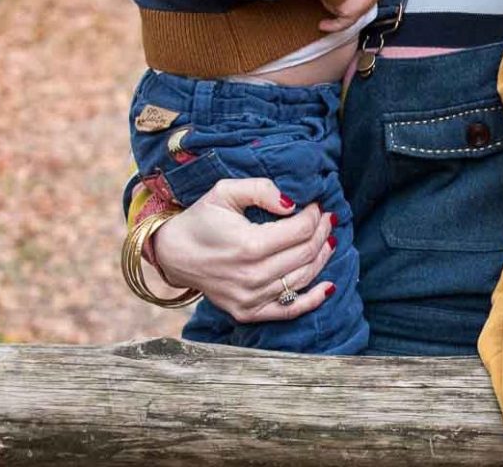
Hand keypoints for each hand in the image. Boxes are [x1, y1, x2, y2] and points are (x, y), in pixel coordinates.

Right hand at [150, 178, 337, 322]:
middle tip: (327, 218)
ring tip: (328, 239)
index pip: (302, 230)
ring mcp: (250, 298)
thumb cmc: (201, 219)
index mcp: (249, 245)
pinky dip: (314, 299)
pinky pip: (290, 310)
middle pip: (306, 253)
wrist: (173, 254)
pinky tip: (329, 285)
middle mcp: (252, 276)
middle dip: (322, 232)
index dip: (315, 215)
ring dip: (321, 257)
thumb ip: (261, 190)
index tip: (316, 204)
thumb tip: (293, 203)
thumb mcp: (225, 191)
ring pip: (303, 277)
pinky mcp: (248, 312)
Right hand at [319, 0, 378, 31]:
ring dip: (337, 14)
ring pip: (351, 12)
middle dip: (345, 4)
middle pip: (359, 0)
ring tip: (324, 19)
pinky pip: (343, 23)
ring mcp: (364, 1)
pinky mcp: (353, 11)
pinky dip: (332, 25)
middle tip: (330, 5)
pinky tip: (322, 25)